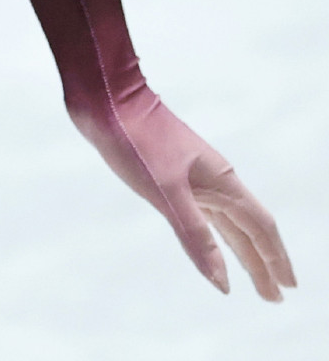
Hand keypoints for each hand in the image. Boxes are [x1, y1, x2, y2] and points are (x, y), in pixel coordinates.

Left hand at [69, 74, 292, 300]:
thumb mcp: (166, 191)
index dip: (276, 258)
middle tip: (273, 297)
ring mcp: (192, 175)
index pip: (260, 227)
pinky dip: (212, 233)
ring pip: (225, 220)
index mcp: (222, 182)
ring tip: (252, 278)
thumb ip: (195, 236)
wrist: (105, 98)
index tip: (288, 287)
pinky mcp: (170, 173)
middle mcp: (214, 179)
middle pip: (247, 227)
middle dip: (262, 262)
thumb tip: (223, 282)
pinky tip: (209, 242)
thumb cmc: (136, 139)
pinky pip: (204, 211)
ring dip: (240, 250)